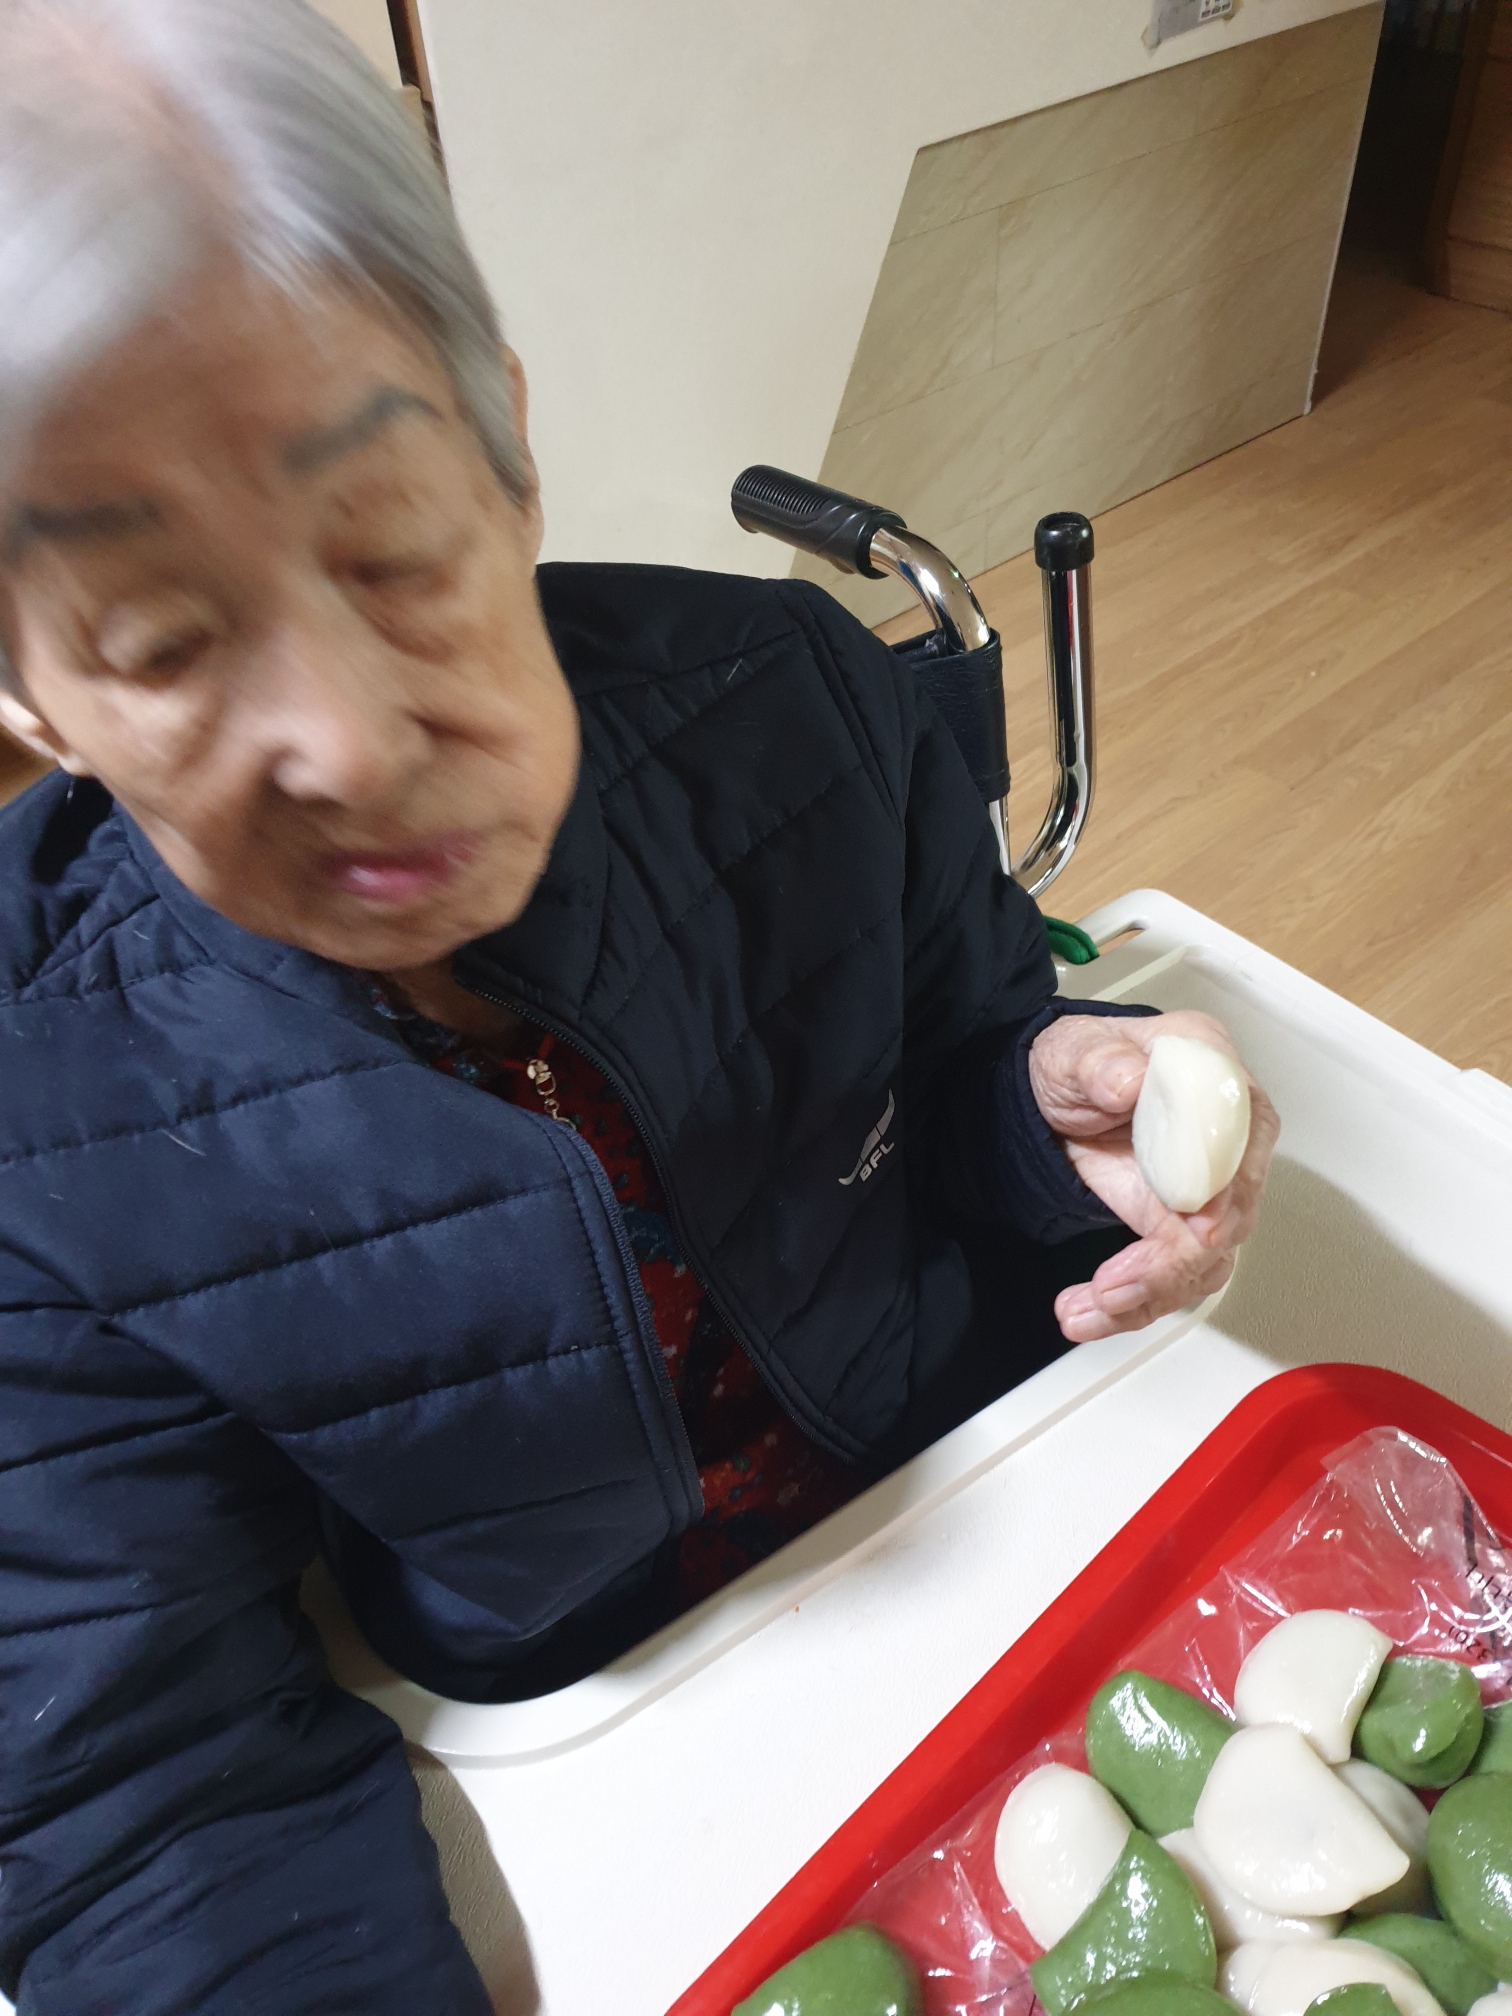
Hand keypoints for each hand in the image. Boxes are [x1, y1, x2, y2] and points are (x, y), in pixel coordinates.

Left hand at [1028, 1009, 1279, 1343]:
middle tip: (1115, 1288)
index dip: (1225, 1189)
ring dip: (1147, 1296)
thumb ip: (1099, 1062)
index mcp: (1214, 1079)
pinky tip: (1088, 1314)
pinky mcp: (1180, 1228)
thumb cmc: (1082, 1066)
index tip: (1198, 1228)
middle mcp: (1227, 1139)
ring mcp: (1208, 1189)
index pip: (1242, 1139)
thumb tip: (1129, 1080)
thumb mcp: (1075, 1051)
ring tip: (1085, 1310)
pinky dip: (1131, 1304)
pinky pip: (1172, 1277)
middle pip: (1231, 1214)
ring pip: (1203, 1261)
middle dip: (1173, 1263)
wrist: (1056, 1102)